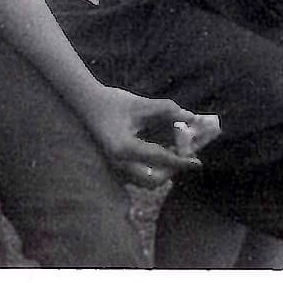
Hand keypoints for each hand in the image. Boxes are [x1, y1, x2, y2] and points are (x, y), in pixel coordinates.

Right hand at [79, 87, 204, 189]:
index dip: (180, 160)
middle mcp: (118, 163)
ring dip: (162, 172)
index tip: (197, 163)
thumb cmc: (112, 101)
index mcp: (125, 149)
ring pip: (145, 181)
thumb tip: (192, 118)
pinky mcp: (115, 166)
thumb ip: (167, 111)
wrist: (86, 102)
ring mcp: (114, 167)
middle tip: (183, 156)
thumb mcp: (141, 104)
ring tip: (172, 154)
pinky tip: (159, 154)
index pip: (159, 159)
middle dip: (171, 170)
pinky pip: (138, 176)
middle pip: (152, 179)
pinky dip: (152, 169)